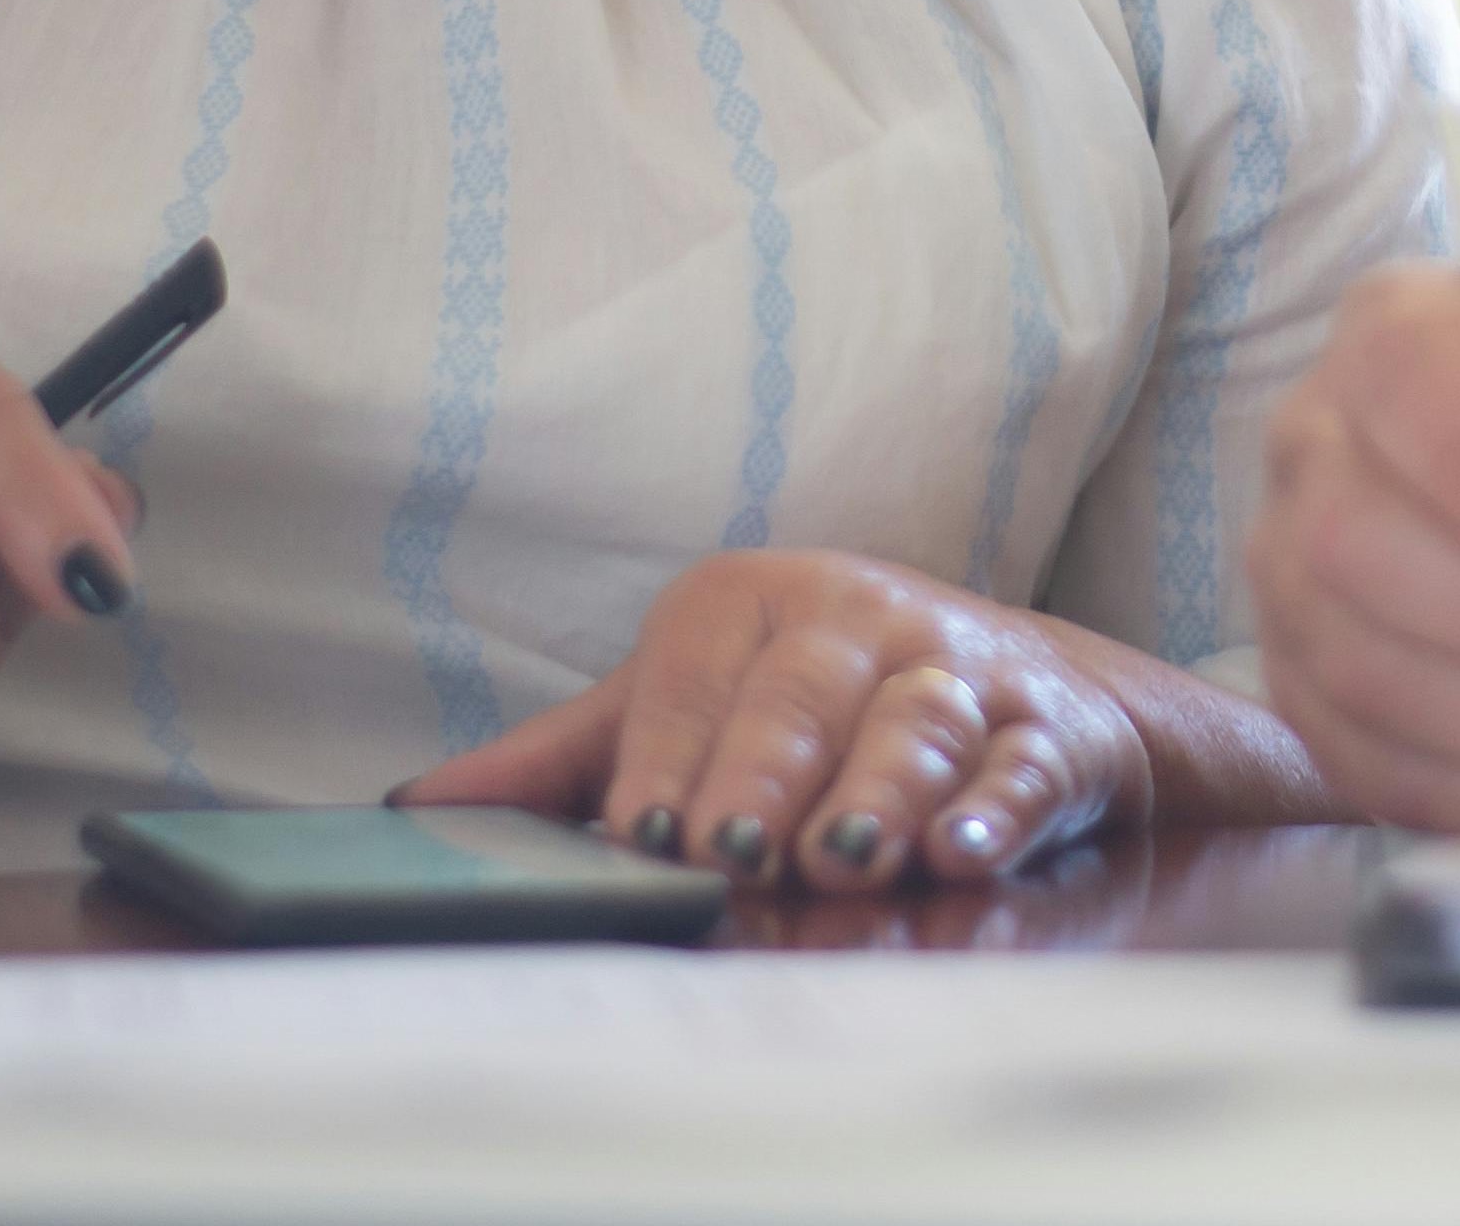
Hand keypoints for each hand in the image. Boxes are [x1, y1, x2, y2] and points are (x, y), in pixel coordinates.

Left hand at [397, 552, 1157, 889]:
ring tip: (843, 856)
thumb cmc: (815, 707)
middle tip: (730, 849)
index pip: (694, 677)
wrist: (1019, 687)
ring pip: (913, 726)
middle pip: (803, 695)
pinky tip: (965, 852)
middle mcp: (858, 619)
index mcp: (755, 602)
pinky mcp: (1044, 729)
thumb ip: (567, 762)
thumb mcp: (688, 710)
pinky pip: (1021, 766)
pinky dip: (996, 809)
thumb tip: (415, 811)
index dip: (668, 755)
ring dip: (878, 790)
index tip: (641, 830)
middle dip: (765, 772)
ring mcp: (955, 670)